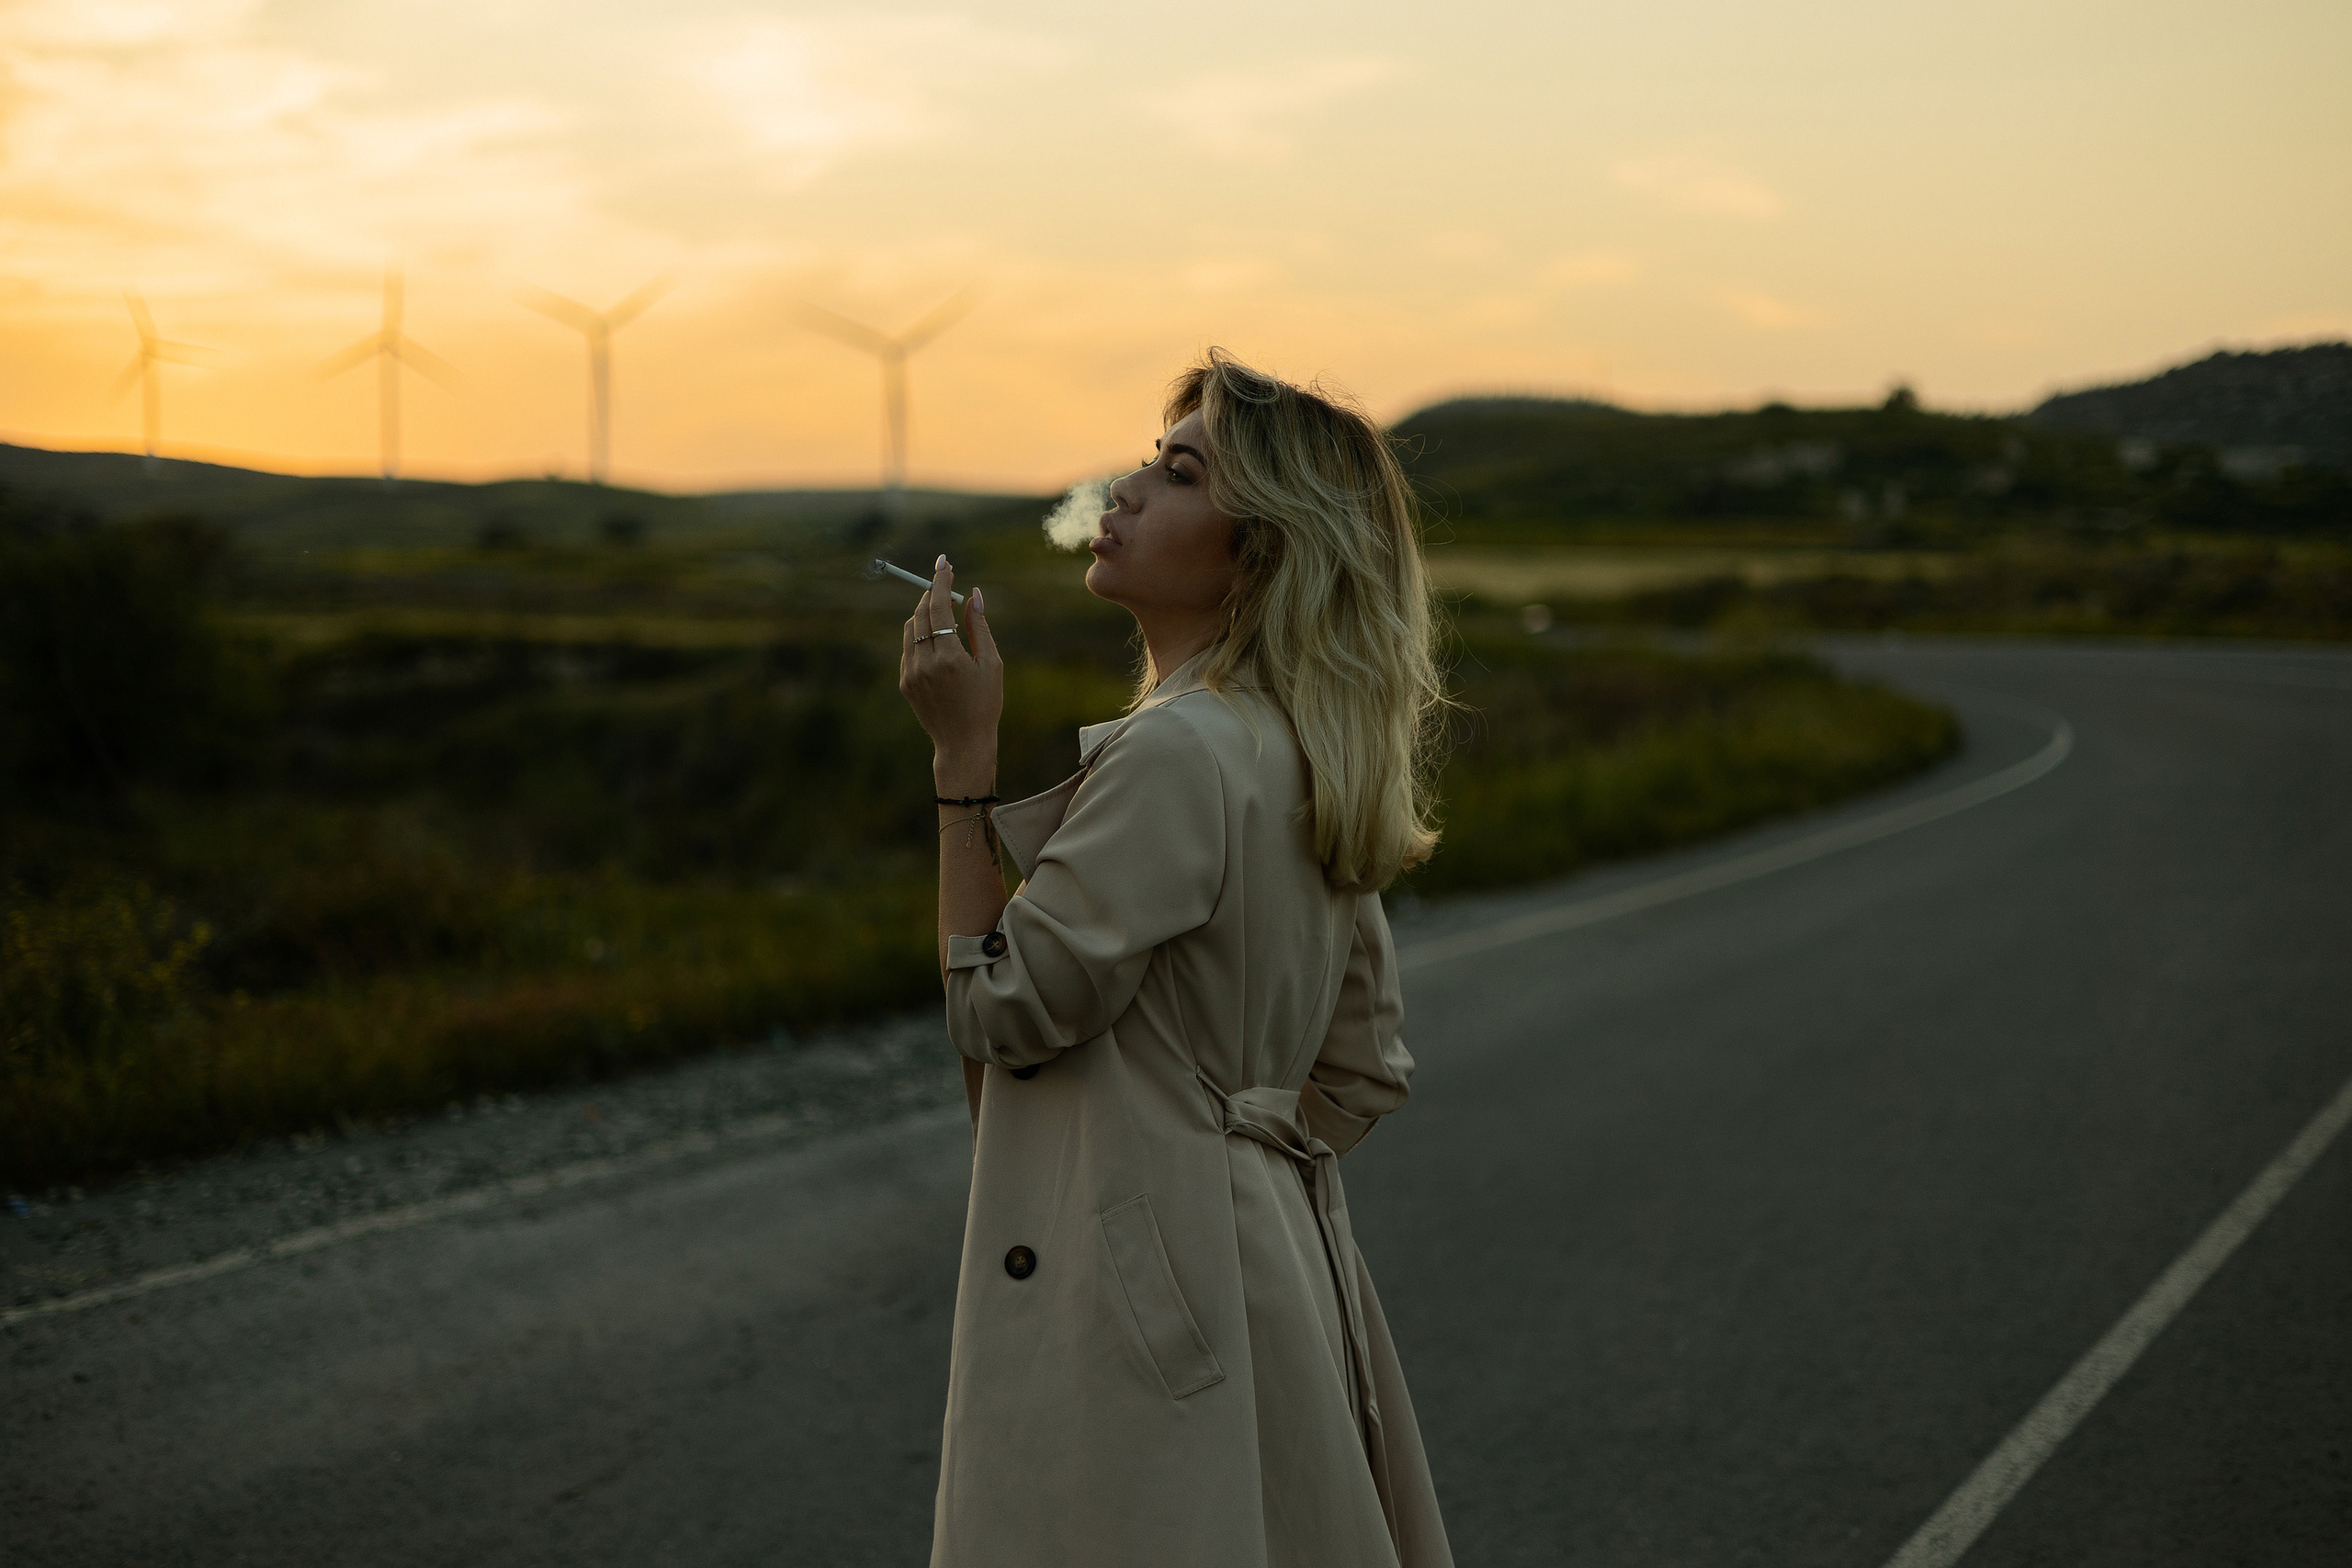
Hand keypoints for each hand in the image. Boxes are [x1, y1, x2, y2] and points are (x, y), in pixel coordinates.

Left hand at [899, 554, 1001, 789]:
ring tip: (947, 617)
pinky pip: (908, 648)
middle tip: (946, 586)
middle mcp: (926, 663)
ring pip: (911, 629)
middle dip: (932, 595)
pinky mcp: (905, 682)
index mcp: (950, 658)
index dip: (940, 581)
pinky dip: (920, 636)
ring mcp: (911, 673)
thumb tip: (974, 594)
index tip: (943, 562)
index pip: (939, 607)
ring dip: (925, 614)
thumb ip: (980, 627)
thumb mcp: (991, 664)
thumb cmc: (985, 703)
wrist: (962, 743)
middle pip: (921, 614)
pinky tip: (938, 641)